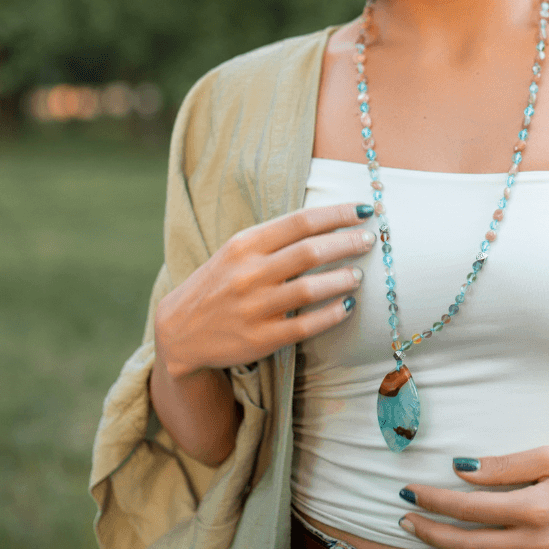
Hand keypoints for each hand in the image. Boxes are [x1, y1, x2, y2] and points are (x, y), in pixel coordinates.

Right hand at [154, 202, 376, 378]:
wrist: (178, 331)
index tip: (364, 209)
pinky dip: (332, 313)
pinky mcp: (261, 339)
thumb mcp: (236, 251)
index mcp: (244, 244)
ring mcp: (255, 307)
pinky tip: (348, 305)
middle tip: (370, 239)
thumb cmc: (218, 282)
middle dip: (348, 242)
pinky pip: (306, 325)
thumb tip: (329, 221)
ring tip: (359, 275)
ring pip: (310, 289)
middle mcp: (249, 273)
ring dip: (343, 279)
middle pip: (310, 251)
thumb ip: (275, 237)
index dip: (337, 214)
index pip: (300, 221)